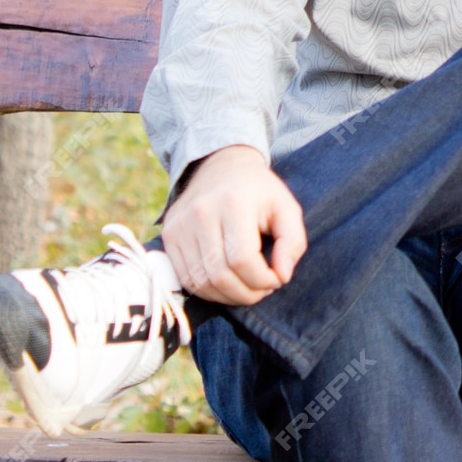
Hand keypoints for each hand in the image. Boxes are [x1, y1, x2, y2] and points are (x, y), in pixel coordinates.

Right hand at [162, 145, 307, 305]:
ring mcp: (179, 226)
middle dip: (247, 293)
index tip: (277, 279)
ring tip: (248, 288)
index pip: (243, 259)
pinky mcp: (168, 236)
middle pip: (220, 275)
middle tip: (264, 289)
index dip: (262, 279)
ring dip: (227, 296)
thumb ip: (293, 242)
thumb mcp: (287, 207)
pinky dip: (208, 290)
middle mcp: (200, 213)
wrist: (221, 166)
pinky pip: (185, 278)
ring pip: (200, 282)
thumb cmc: (259, 191)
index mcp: (233, 202)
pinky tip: (227, 284)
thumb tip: (283, 276)